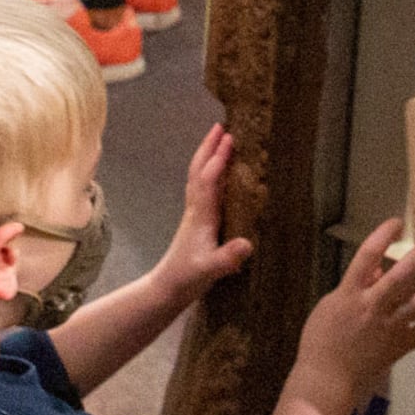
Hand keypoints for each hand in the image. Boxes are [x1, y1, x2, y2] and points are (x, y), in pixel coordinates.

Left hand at [157, 125, 255, 297]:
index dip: (218, 159)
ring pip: (200, 177)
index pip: (208, 180)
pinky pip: (205, 189)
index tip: (229, 139)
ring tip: (220, 140)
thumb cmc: (187, 278)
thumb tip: (247, 244)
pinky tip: (221, 173)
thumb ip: (227, 258)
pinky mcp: (198, 221)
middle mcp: (196, 210)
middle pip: (199, 171)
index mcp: (200, 216)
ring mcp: (195, 214)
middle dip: (209, 147)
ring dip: (208, 156)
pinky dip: (211, 173)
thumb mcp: (209, 270)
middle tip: (221, 126)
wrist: (167, 288)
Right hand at [289, 217, 414, 414]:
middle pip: (401, 276)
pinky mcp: (400, 346)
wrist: (326, 380)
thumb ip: (356, 286)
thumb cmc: (320, 342)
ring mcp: (389, 327)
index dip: (382, 235)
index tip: (395, 223)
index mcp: (350, 295)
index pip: (367, 255)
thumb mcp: (330, 306)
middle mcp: (372, 307)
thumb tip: (378, 267)